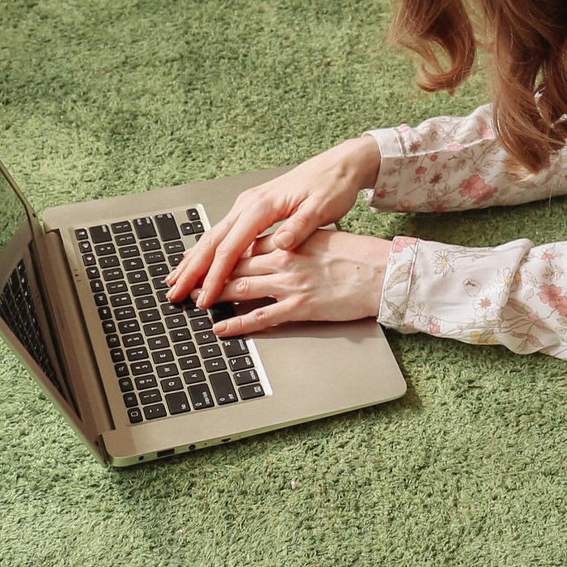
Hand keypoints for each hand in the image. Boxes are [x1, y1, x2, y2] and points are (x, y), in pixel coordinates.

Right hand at [166, 134, 379, 307]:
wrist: (339, 164)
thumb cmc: (332, 185)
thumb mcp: (322, 207)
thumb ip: (299, 226)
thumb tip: (281, 244)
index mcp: (262, 206)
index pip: (230, 248)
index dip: (215, 276)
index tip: (205, 298)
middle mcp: (249, 204)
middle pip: (212, 241)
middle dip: (191, 270)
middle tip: (174, 293)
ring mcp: (248, 205)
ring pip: (214, 236)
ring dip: (194, 260)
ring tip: (176, 280)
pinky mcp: (253, 209)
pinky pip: (224, 233)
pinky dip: (208, 250)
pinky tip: (198, 259)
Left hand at [206, 230, 393, 335]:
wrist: (383, 272)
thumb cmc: (358, 255)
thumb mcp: (322, 238)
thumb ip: (295, 241)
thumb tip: (279, 242)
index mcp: (289, 241)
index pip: (243, 244)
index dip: (218, 253)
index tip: (199, 259)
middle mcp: (284, 259)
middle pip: (235, 265)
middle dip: (206, 274)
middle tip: (184, 282)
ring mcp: (290, 284)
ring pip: (240, 288)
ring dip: (213, 295)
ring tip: (194, 302)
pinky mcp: (300, 307)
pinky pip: (261, 317)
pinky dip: (237, 324)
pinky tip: (220, 328)